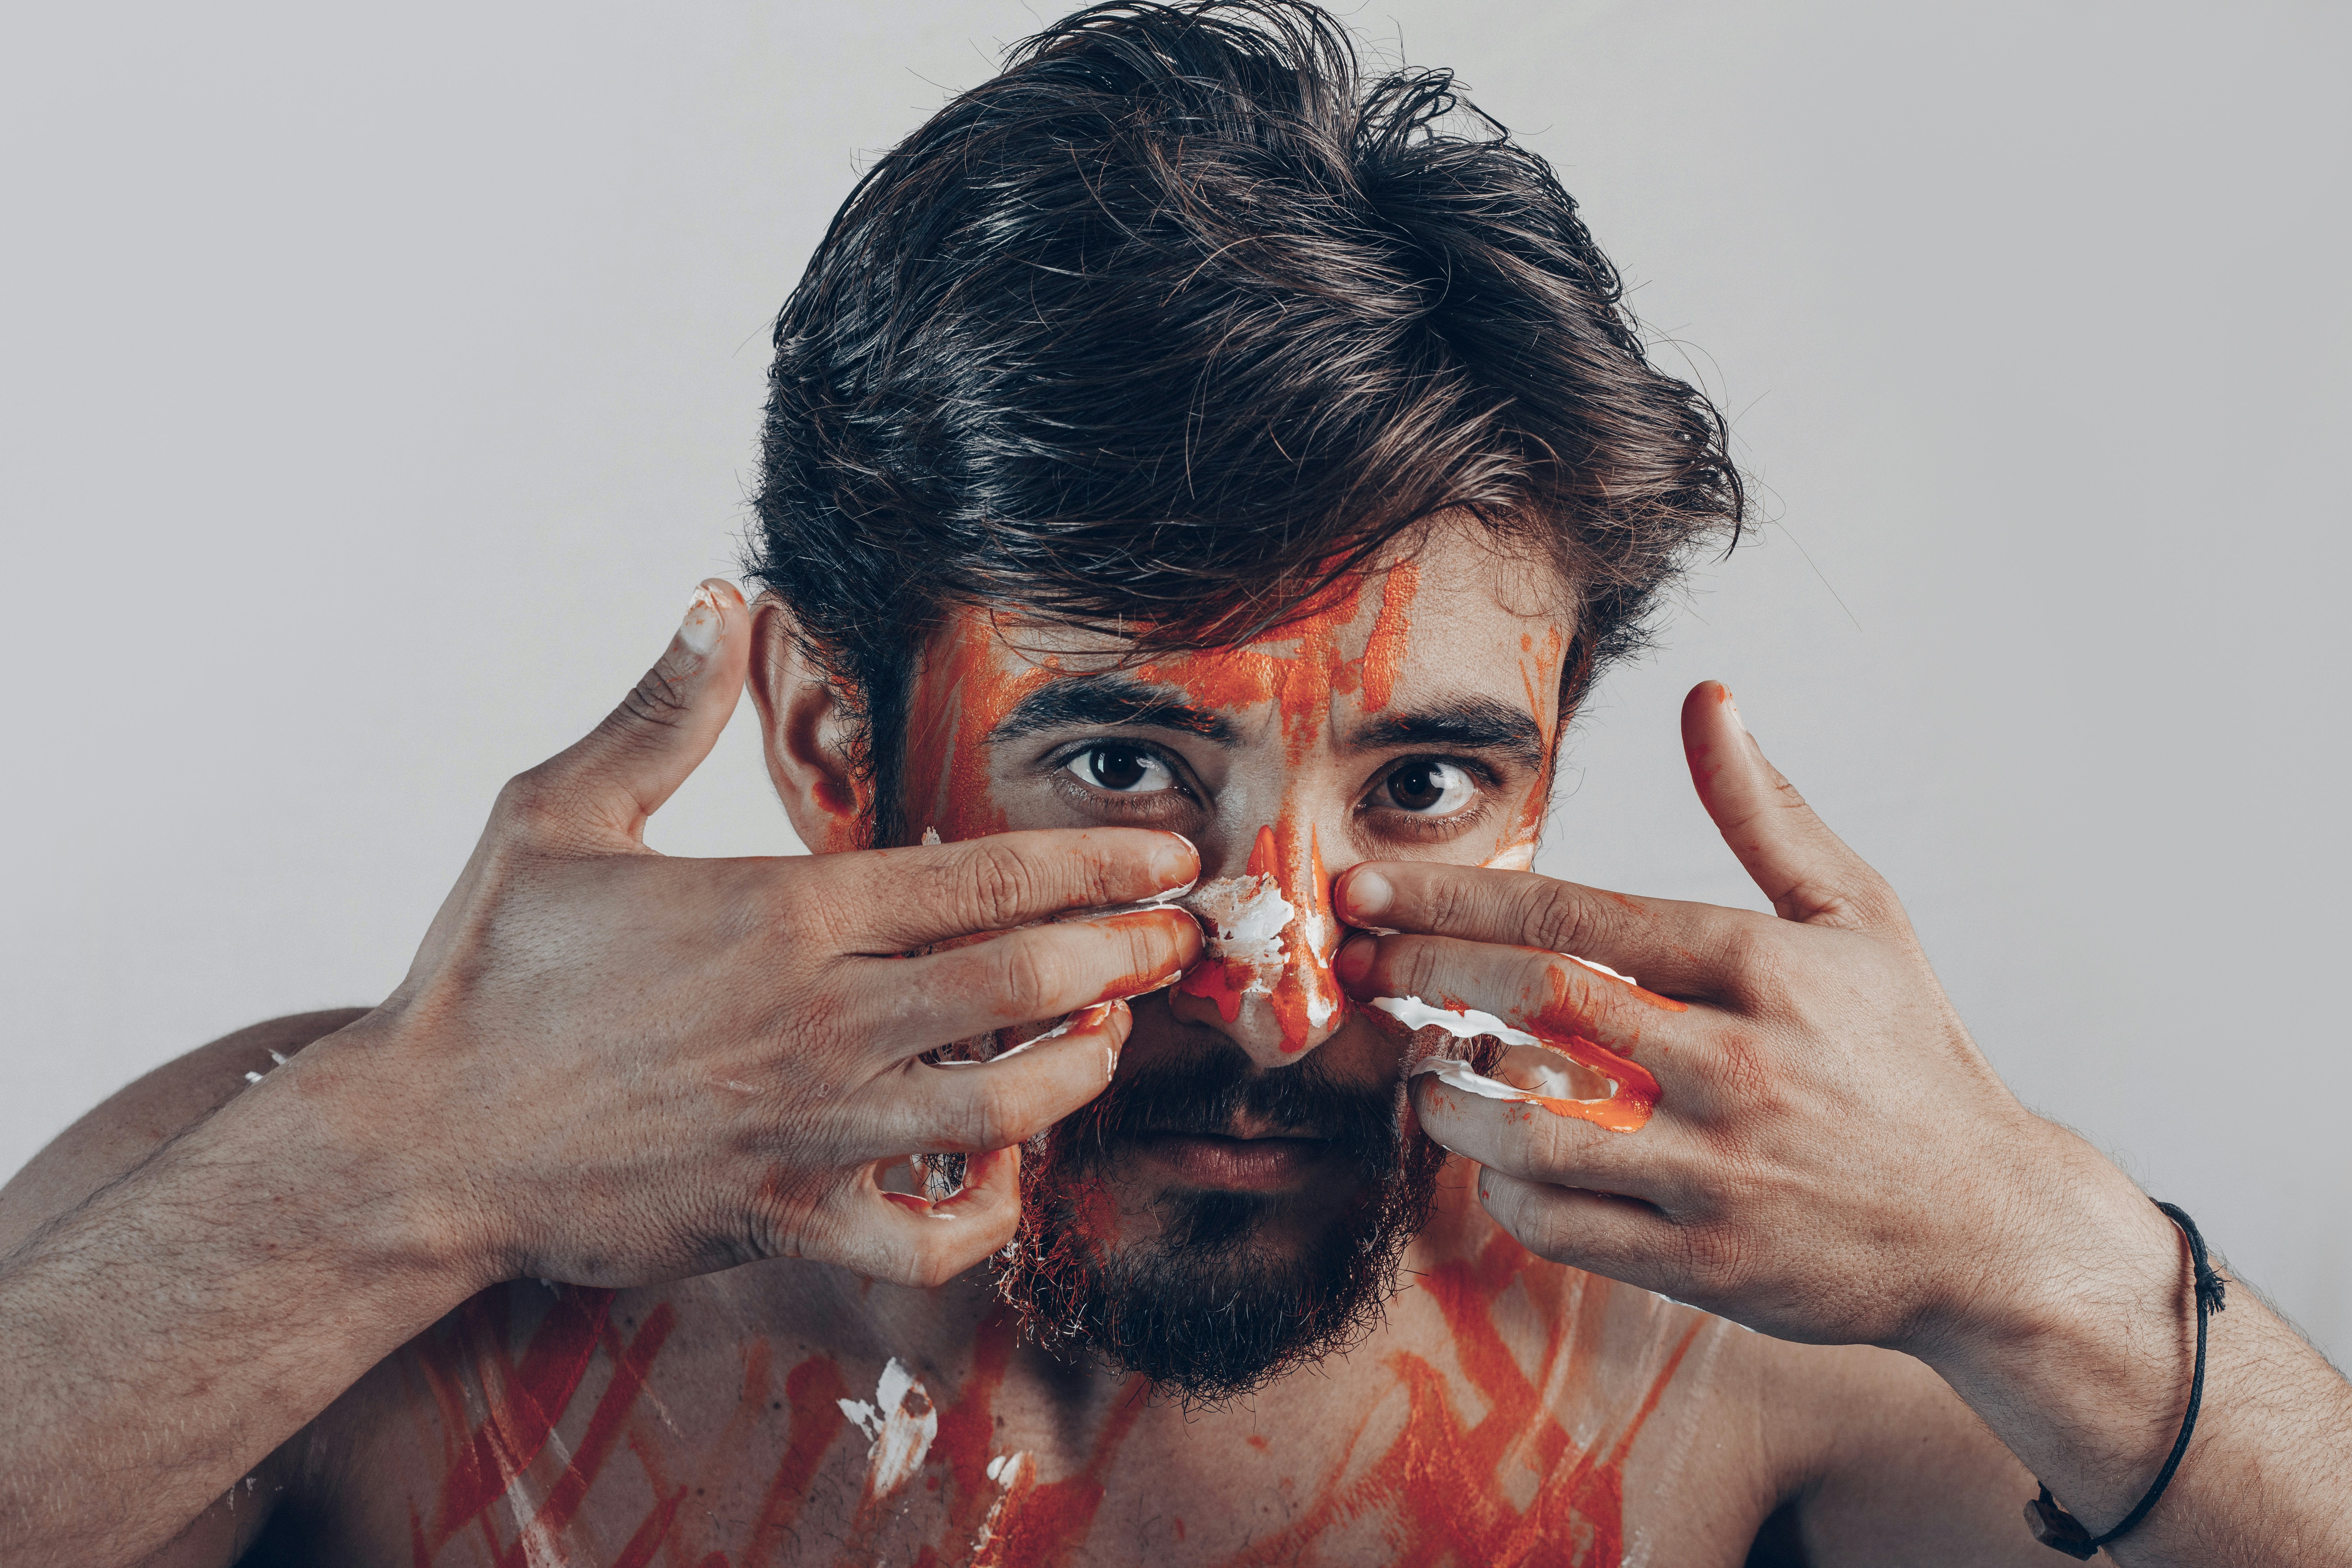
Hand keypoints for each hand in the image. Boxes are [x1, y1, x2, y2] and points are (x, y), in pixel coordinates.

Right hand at [294, 580, 1201, 1292]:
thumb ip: (658, 712)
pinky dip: (982, 1217)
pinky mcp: (784, 1219)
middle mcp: (820, 1022)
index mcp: (785, 916)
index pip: (987, 879)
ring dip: (1078, 1067)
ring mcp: (810, 1129)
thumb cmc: (485, 976)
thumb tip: (716, 600)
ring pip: (1002, 1106)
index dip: (1097, 864)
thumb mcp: (555, 816)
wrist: (418, 1146)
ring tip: (1110, 1033)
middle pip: (1023, 983)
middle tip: (1181, 937)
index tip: (1169, 855)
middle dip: (1124, 953)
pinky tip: (1003, 1176)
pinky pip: (924, 1242)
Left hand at [1332, 680, 2161, 1353]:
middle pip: (1537, 1005)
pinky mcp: (1702, 1261)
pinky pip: (1556, 1223)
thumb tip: (1706, 698)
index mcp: (1765, 969)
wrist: (1990, 1227)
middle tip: (1357, 962)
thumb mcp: (1859, 914)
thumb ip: (1764, 811)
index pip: (1574, 917)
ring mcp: (1716, 1172)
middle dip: (1424, 973)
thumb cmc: (1908, 1056)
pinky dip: (1503, 1187)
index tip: (1367, 888)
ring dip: (1448, 1092)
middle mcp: (1736, 1067)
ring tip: (1424, 1066)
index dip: (1452, 898)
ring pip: (1528, 1125)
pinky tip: (1494, 1156)